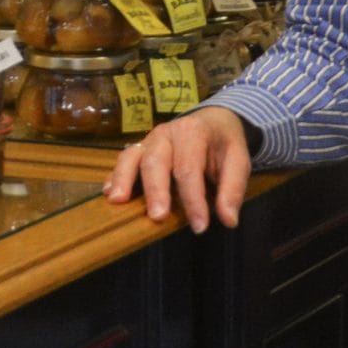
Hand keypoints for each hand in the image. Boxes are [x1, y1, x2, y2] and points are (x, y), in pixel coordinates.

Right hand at [103, 105, 251, 232]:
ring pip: (132, 156)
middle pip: (156, 161)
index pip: (189, 169)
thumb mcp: (238, 161)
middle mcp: (166, 133)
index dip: (193, 200)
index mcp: (193, 132)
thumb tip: (228, 220)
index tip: (199, 227)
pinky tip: (109, 194)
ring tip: (118, 201)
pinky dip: (114, 176)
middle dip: (156, 190)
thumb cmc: (224, 144)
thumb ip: (233, 189)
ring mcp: (149, 140)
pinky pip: (123, 160)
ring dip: (123, 179)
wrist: (212, 120)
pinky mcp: (139, 148)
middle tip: (157, 217)